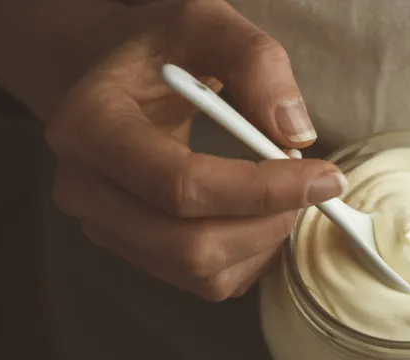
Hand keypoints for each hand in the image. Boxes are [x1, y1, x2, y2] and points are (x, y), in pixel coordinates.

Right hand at [45, 0, 345, 300]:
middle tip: (309, 188)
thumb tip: (295, 134)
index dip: (263, 189)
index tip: (324, 178)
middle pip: (189, 245)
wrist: (111, 81)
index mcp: (91, 127)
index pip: (182, 184)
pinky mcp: (136, 253)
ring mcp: (106, 229)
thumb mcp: (205, 23)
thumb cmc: (158, 50)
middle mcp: (85, 190)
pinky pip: (206, 283)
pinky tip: (261, 216)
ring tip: (284, 195)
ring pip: (201, 273)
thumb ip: (255, 63)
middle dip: (268, 223)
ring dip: (264, 242)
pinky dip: (251, 258)